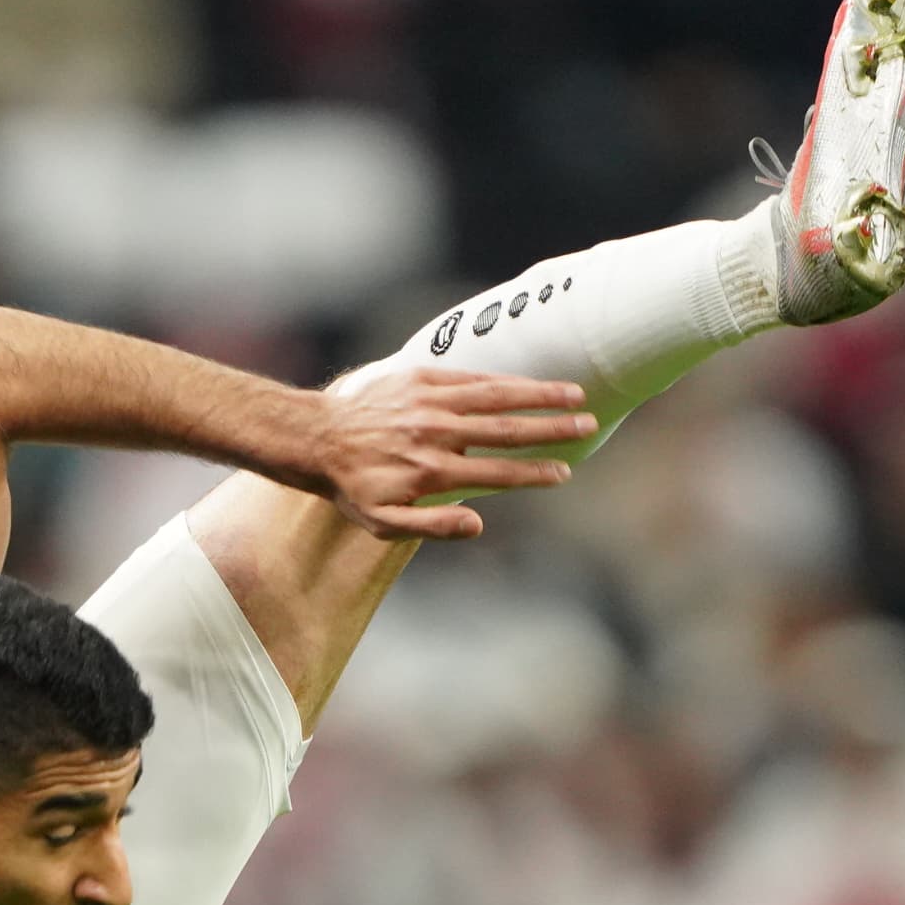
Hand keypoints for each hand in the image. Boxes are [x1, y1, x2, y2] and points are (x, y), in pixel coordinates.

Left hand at [301, 365, 597, 540]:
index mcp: (433, 472)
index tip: (564, 473)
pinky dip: (502, 380)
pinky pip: (470, 378)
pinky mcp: (420, 378)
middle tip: (587, 425)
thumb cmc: (355, 488)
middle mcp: (436, 434)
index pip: (497, 472)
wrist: (317, 439)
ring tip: (574, 395)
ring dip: (538, 395)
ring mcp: (429, 403)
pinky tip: (529, 382)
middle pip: (506, 430)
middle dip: (551, 428)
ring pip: (494, 396)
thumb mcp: (385, 523)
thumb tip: (479, 525)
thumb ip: (434, 526)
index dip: (534, 473)